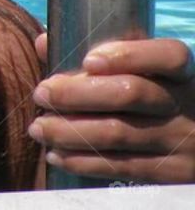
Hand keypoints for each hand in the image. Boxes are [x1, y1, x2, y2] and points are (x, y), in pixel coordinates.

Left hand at [28, 32, 194, 182]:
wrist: (193, 143)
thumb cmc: (152, 96)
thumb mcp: (142, 74)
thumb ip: (95, 55)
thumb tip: (43, 42)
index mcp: (182, 74)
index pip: (168, 56)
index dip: (128, 55)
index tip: (88, 60)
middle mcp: (185, 106)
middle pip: (130, 93)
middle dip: (76, 93)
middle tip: (42, 94)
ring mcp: (182, 142)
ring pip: (118, 133)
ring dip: (68, 131)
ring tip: (38, 128)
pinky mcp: (172, 175)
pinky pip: (121, 166)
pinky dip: (82, 162)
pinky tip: (56, 155)